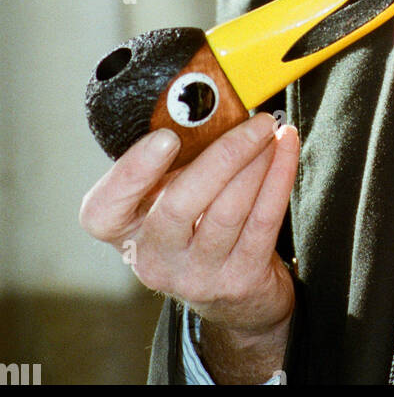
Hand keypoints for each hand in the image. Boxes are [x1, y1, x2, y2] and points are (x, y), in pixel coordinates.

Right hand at [79, 113, 298, 378]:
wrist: (228, 290)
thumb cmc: (193, 223)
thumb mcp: (164, 195)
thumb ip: (170, 161)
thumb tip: (207, 106)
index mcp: (123, 231)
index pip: (104, 211)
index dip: (132, 173)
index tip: (166, 137)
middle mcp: (154, 260)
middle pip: (180, 206)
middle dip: (223, 156)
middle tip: (254, 121)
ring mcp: (197, 277)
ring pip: (229, 211)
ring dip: (257, 161)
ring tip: (270, 130)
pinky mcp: (239, 280)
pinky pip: (264, 221)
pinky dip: (279, 176)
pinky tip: (286, 146)